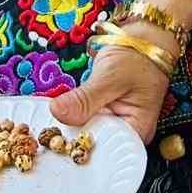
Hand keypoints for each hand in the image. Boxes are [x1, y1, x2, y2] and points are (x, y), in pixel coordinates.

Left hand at [50, 41, 169, 144]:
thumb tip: (56, 112)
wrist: (145, 38)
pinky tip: (59, 113)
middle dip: (71, 140)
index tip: (56, 144)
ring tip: (49, 125)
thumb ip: (85, 98)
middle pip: (94, 146)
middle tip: (46, 134)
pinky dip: (73, 115)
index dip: (80, 151)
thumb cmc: (138, 56)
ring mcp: (113, 123)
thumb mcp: (111, 76)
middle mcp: (125, 133)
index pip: (106, 154)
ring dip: (69, 127)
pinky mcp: (103, 113)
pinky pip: (85, 120)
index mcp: (136, 132)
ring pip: (86, 133)